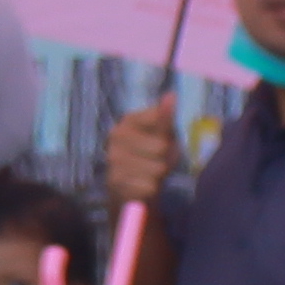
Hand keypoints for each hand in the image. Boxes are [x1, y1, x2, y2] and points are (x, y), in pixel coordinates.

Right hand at [99, 97, 179, 211]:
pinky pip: (148, 186)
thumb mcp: (163, 134)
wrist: (131, 187)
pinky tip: (143, 186)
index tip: (162, 140)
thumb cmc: (151, 155)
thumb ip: (166, 117)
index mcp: (129, 119)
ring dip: (159, 175)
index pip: (162, 123)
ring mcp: (113, 159)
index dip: (169, 136)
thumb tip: (171, 95)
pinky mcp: (114, 182)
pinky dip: (151, 189)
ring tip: (150, 174)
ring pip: (156, 169)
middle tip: (157, 161)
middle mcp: (115, 135)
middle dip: (166, 158)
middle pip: (160, 148)